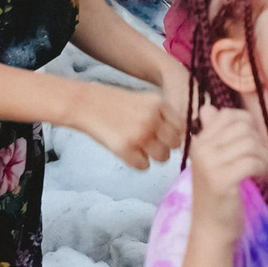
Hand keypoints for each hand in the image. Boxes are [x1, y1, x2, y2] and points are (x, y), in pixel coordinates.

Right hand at [68, 81, 182, 169]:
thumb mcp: (144, 100)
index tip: (166, 137)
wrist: (84, 104)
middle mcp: (153, 119)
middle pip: (175, 144)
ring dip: (153, 156)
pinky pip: (144, 166)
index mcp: (159, 104)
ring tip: (139, 149)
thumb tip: (181, 135)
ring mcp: (140, 135)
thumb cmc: (114, 103)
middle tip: (152, 145)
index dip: (175, 134)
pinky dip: (137, 163)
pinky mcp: (126, 149)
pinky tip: (128, 152)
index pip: (182, 127)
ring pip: (162, 157)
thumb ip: (162, 114)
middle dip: (166, 146)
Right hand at [188, 102, 267, 232]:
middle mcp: (201, 149)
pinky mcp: (222, 180)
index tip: (252, 145)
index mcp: (199, 142)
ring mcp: (210, 164)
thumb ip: (214, 134)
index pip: (228, 115)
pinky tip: (264, 180)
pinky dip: (264, 169)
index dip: (248, 125)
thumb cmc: (217, 196)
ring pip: (251, 144)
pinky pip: (253, 161)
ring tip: (264, 172)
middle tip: (261, 161)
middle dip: (259, 143)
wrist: (211, 230)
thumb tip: (209, 107)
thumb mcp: (213, 161)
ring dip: (265, 158)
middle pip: (243, 127)